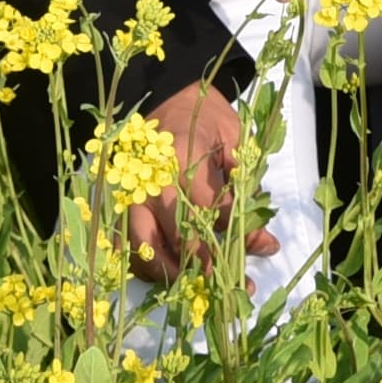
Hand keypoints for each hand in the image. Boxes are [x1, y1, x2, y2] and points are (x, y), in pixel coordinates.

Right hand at [125, 81, 280, 285]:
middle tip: (236, 286)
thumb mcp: (233, 138)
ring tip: (203, 288)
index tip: (264, 247)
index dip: (240, 234)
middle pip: (177, 239)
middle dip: (208, 267)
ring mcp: (129, 197)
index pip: (211, 212)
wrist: (167, 93)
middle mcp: (150, 184)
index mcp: (181, 162)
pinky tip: (171, 275)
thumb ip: (244, 185)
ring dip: (174, 274)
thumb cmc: (204, 116)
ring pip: (145, 251)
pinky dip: (145, 266)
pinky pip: (124, 247)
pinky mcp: (117, 205)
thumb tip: (262, 237)